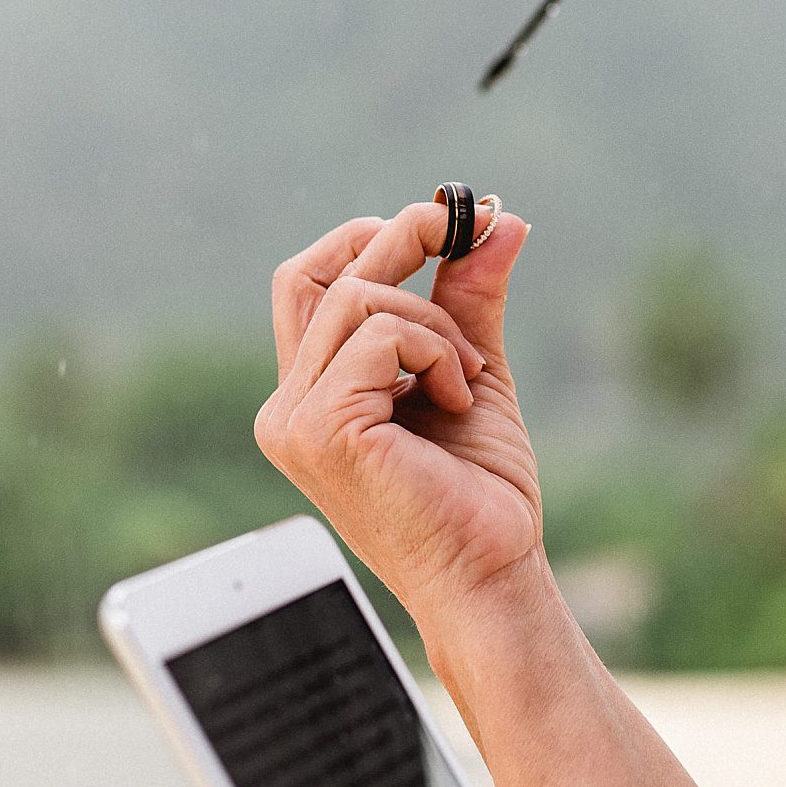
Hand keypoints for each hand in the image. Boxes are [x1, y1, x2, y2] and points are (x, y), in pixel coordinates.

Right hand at [256, 203, 541, 621]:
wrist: (493, 570)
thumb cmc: (481, 491)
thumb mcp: (472, 369)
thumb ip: (467, 297)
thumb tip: (498, 216)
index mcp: (310, 396)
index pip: (307, 281)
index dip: (365, 237)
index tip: (444, 222)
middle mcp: (287, 408)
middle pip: (318, 274)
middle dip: (401, 237)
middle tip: (470, 222)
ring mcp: (295, 422)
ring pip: (357, 301)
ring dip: (435, 323)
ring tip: (469, 377)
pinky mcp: (322, 430)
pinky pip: (378, 336)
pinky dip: (434, 351)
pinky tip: (456, 398)